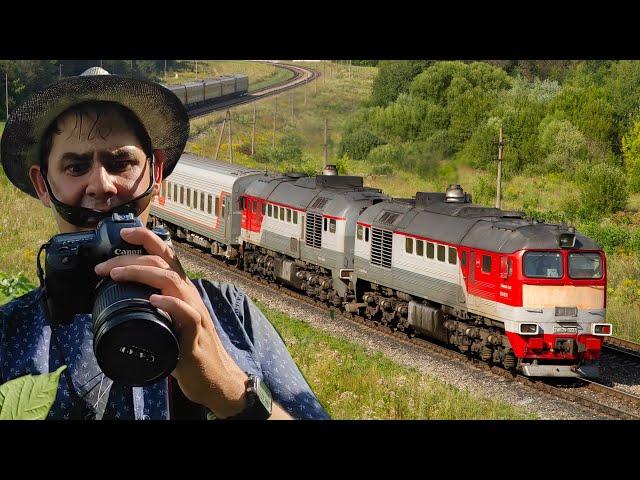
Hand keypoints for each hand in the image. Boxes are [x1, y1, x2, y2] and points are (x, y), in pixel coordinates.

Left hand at [94, 227, 248, 417]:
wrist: (213, 375)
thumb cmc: (188, 347)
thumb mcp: (167, 320)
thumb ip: (151, 305)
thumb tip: (121, 297)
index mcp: (180, 289)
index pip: (165, 256)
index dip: (146, 239)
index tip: (123, 232)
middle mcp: (188, 295)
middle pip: (163, 264)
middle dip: (129, 259)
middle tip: (103, 267)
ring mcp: (193, 312)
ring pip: (172, 281)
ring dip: (143, 274)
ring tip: (118, 275)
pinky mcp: (195, 334)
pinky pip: (187, 314)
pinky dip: (170, 304)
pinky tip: (154, 301)